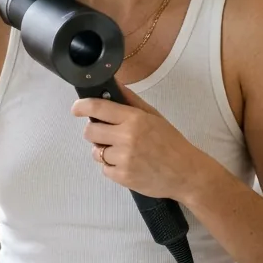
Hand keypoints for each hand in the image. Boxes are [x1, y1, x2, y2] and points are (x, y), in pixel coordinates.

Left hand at [70, 84, 208, 201]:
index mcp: (134, 119)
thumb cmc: (171, 142)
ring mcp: (124, 159)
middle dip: (95, 132)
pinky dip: (112, 167)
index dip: (82, 107)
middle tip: (108, 134)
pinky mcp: (122, 177)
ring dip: (105, 151)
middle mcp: (126, 137)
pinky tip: (128, 164)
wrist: (186, 172)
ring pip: (96, 152)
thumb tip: (113, 84)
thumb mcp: (153, 116)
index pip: (98, 108)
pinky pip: (104, 169)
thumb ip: (131, 101)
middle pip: (90, 132)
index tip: (76, 108)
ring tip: (124, 152)